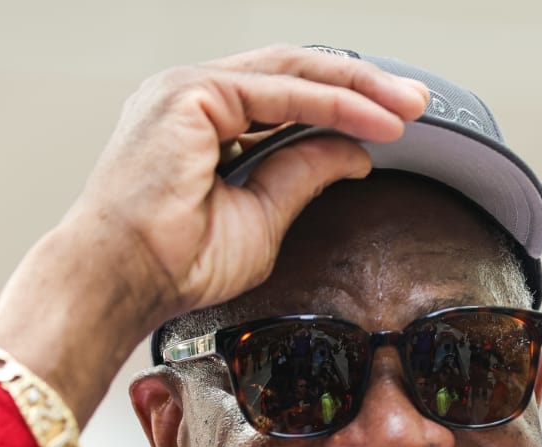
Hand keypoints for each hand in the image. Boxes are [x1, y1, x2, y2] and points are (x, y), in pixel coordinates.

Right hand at [0, 46, 428, 419]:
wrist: (123, 279)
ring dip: (358, 88)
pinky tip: (373, 120)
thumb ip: (304, 176)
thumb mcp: (263, 219)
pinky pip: (281, 92)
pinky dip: (334, 104)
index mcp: (201, 121)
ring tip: (408, 108)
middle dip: (363, 85)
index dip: (345, 103)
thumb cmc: (173, 262)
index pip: (287, 95)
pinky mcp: (191, 93)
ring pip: (293, 72)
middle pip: (295, 73)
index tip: (396, 122)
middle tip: (418, 103)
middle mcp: (193, 95)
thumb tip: (356, 154)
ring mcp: (189, 88)